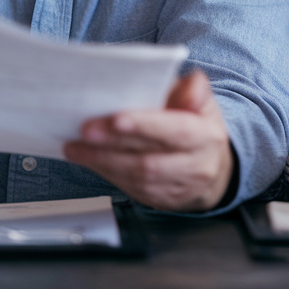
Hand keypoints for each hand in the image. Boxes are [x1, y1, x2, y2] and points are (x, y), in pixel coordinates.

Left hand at [64, 72, 233, 212]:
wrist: (212, 169)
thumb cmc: (198, 126)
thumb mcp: (203, 101)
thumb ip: (194, 88)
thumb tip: (189, 88)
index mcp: (206, 136)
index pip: (177, 131)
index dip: (146, 126)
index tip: (116, 118)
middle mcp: (195, 166)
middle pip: (149, 159)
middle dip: (113, 144)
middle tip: (85, 130)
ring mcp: (177, 187)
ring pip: (135, 178)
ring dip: (101, 161)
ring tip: (76, 146)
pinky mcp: (159, 201)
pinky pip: (129, 188)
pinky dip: (104, 171)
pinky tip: (88, 158)